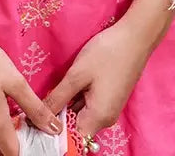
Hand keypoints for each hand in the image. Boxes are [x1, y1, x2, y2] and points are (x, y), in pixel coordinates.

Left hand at [44, 18, 153, 141]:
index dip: (54, 130)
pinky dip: (78, 97)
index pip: (72, 138)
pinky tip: (73, 82)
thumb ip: (57, 98)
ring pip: (81, 114)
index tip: (39, 115)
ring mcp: (109, 109)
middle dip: (60, 114)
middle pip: (76, 126)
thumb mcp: (77, 74)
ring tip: (58, 87)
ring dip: (68, 104)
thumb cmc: (107, 54)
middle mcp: (105, 119)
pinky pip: (89, 105)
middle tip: (45, 98)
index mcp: (98, 118)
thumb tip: (39, 117)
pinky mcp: (110, 98)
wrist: (136, 37)